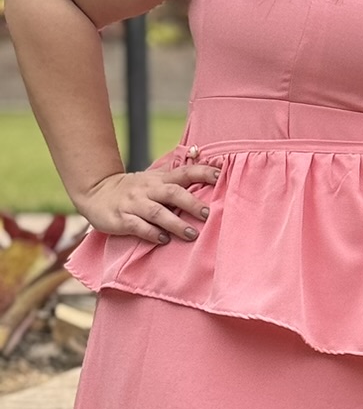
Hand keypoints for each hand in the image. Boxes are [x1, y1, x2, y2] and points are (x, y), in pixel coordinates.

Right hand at [74, 149, 219, 245]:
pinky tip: (163, 240)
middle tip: (207, 214)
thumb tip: (207, 169)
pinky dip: (151, 233)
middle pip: (172, 193)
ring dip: (175, 223)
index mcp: (159, 179)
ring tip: (191, 234)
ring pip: (157, 212)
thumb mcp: (153, 179)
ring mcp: (134, 204)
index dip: (202, 172)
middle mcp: (148, 190)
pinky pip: (138, 226)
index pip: (184, 173)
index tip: (221, 174)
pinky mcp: (121, 219)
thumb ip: (176, 177)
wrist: (96, 193)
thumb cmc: (134, 189)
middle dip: (191, 202)